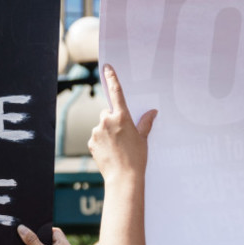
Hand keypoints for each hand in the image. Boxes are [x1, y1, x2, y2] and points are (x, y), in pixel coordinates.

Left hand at [88, 64, 156, 182]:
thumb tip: (152, 111)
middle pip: (107, 113)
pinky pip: (96, 137)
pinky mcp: (91, 142)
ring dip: (107, 131)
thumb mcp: (143, 138)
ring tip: (117, 146)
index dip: (112, 78)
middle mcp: (106, 121)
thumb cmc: (137, 157)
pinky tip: (110, 151)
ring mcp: (97, 131)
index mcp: (122, 117)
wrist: (123, 177)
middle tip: (122, 133)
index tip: (107, 67)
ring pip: (101, 126)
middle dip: (113, 119)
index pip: (116, 92)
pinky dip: (101, 141)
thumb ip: (145, 123)